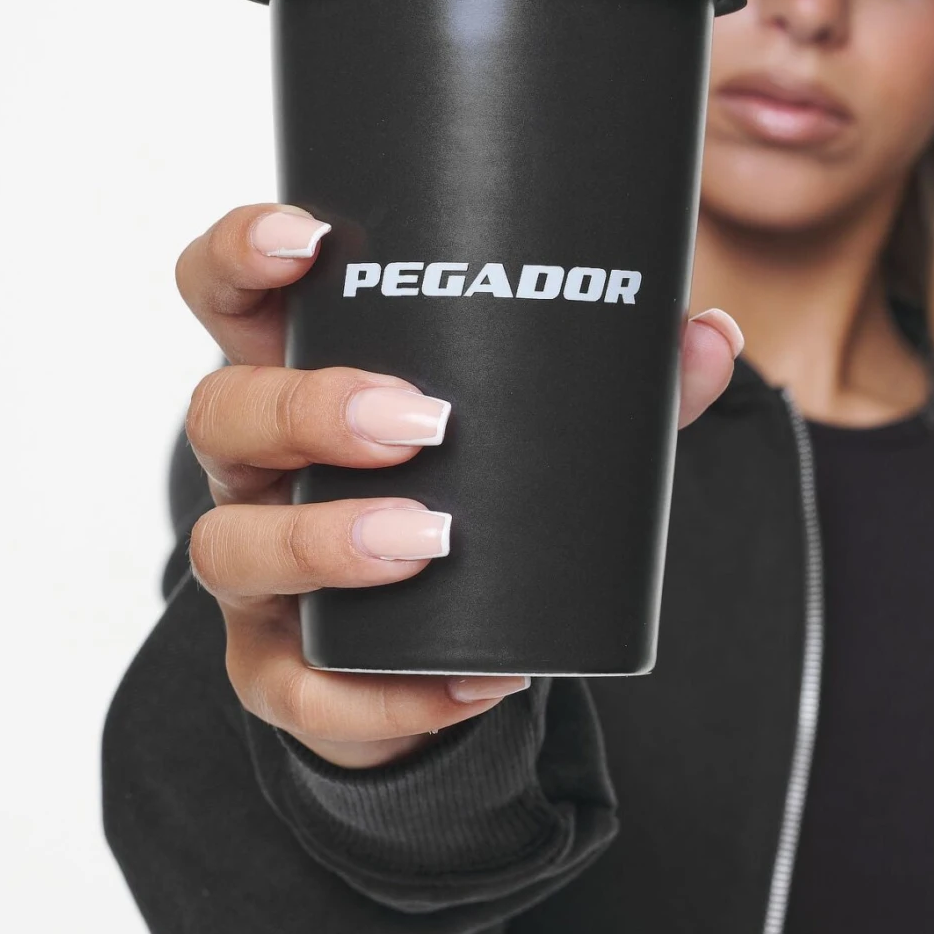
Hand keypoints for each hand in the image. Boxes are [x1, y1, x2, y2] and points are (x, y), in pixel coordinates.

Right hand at [175, 204, 742, 769]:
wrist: (438, 659)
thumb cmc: (472, 503)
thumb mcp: (539, 439)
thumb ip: (622, 389)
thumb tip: (711, 337)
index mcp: (298, 378)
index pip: (227, 297)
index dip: (239, 256)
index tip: (305, 239)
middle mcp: (255, 468)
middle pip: (223, 414)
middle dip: (310, 408)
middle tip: (423, 418)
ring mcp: (254, 575)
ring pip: (232, 546)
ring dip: (326, 541)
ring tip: (434, 539)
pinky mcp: (276, 675)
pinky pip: (300, 690)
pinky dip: (384, 694)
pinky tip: (472, 680)